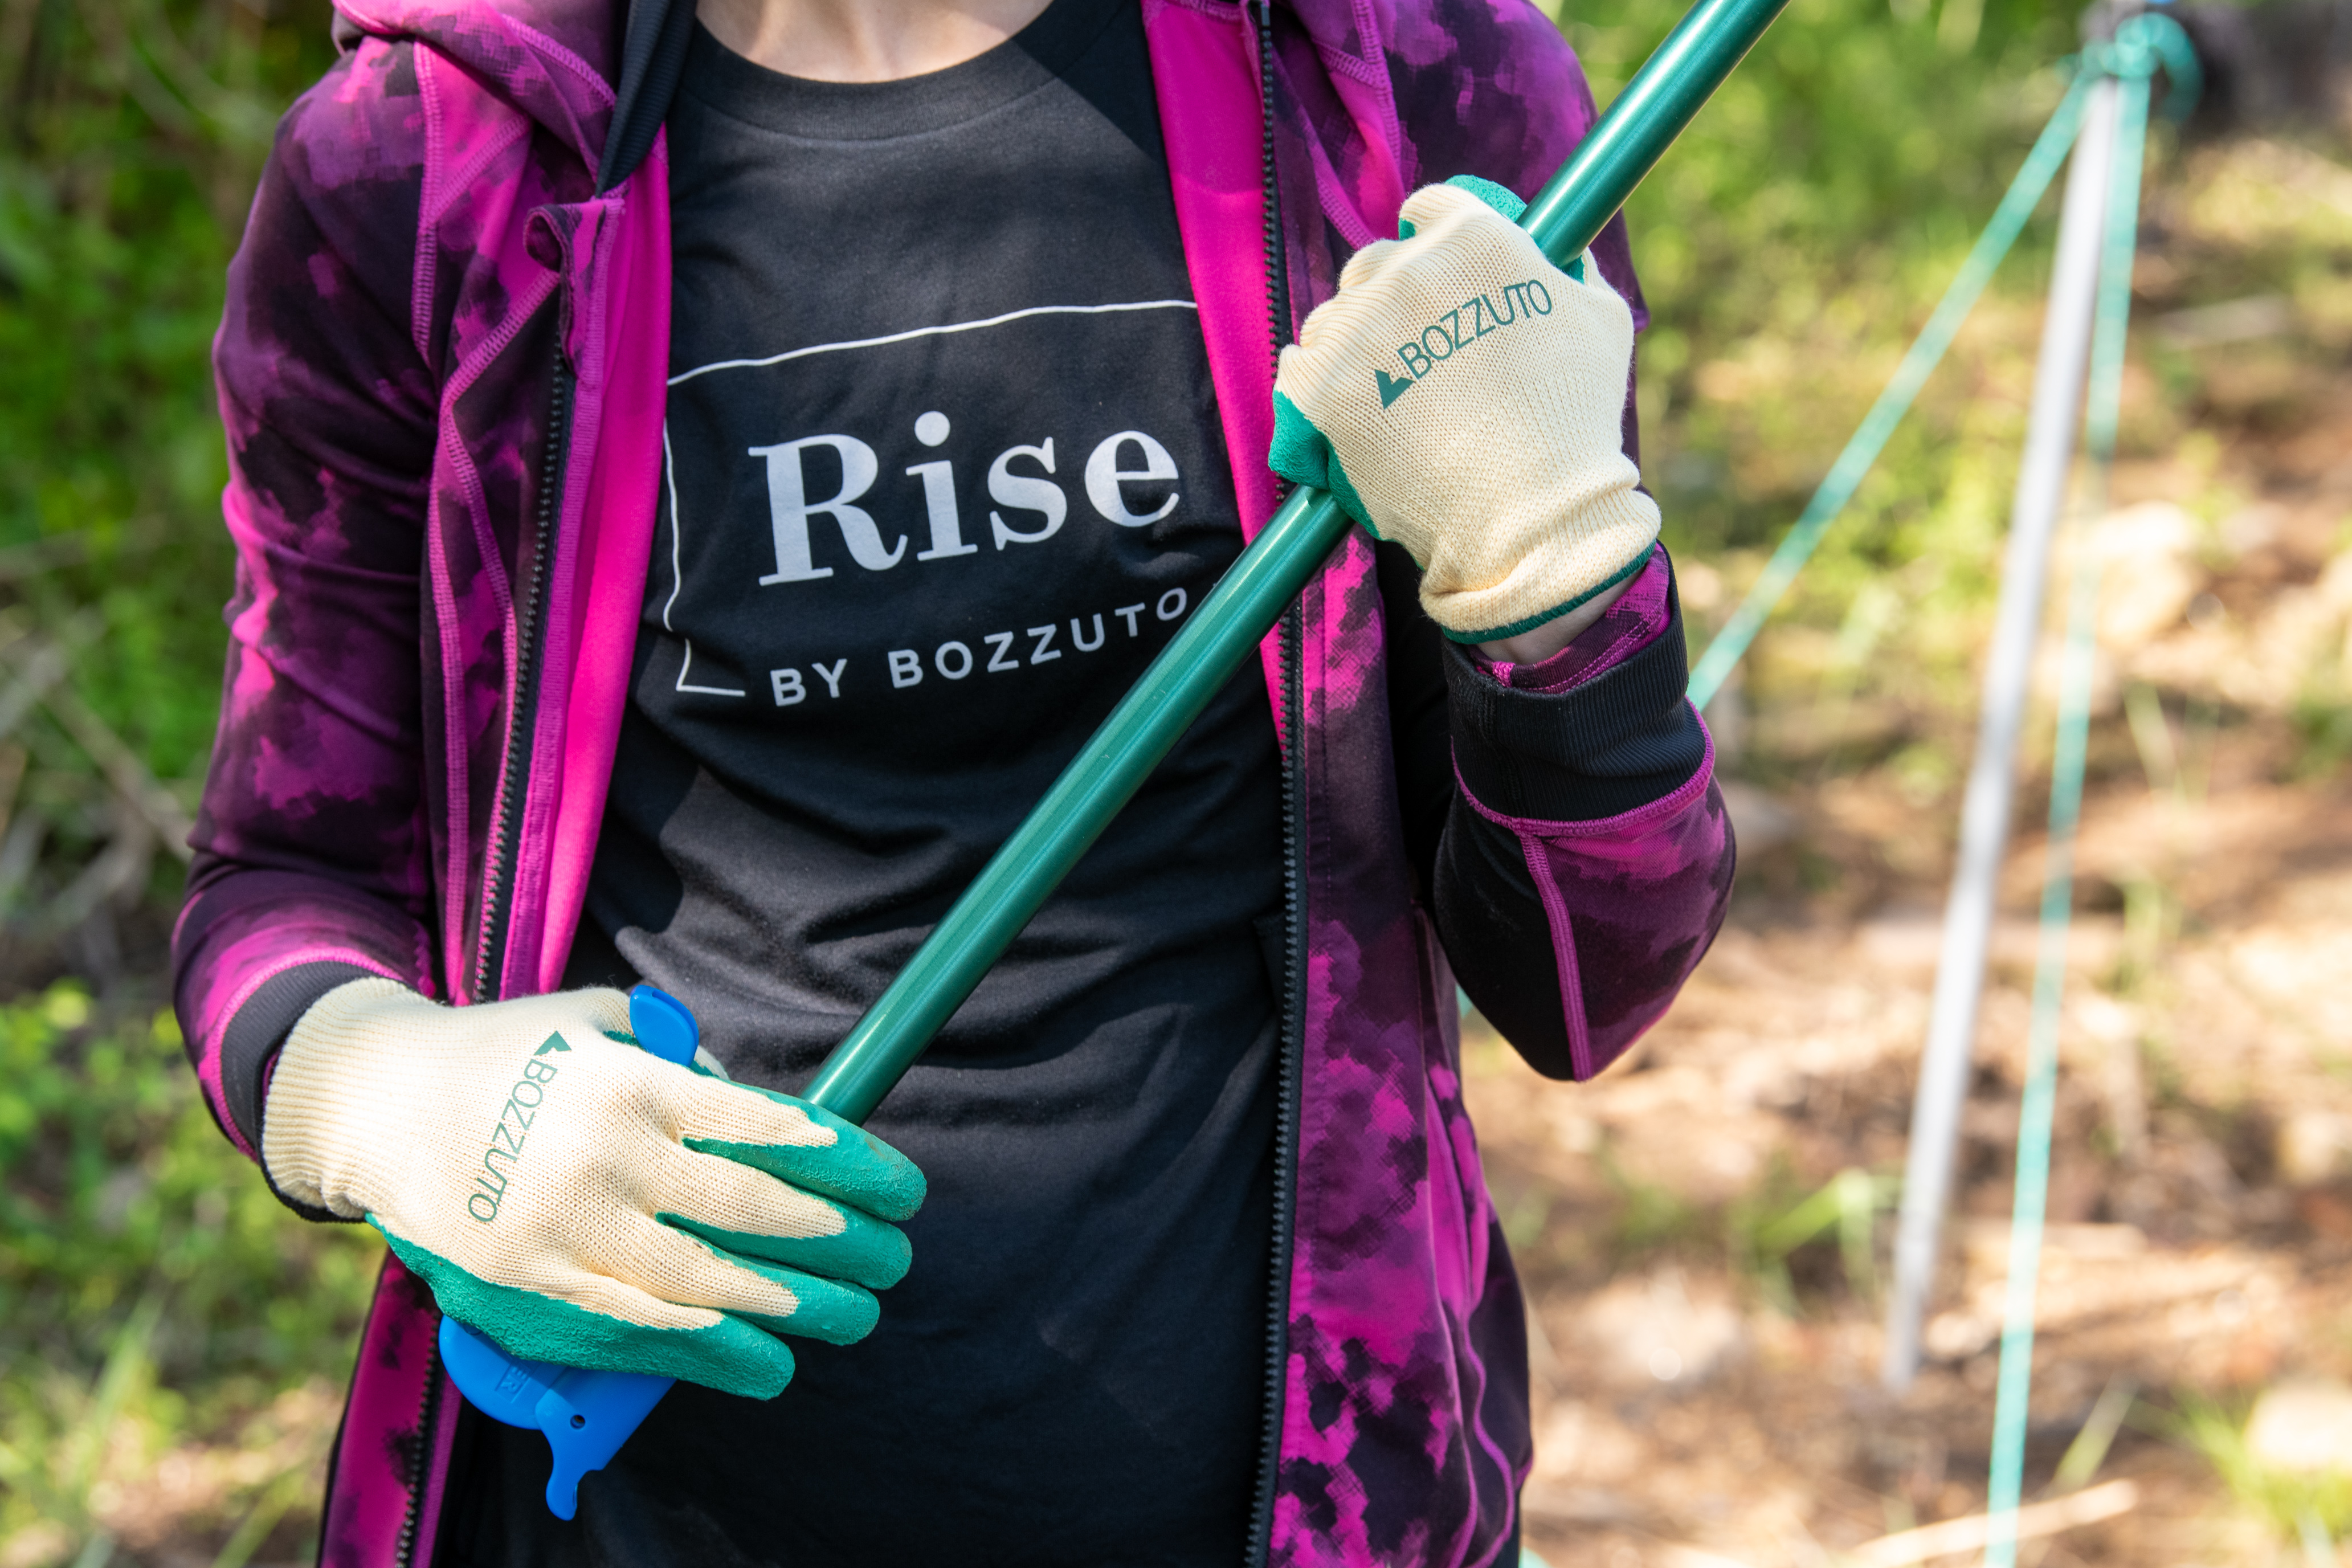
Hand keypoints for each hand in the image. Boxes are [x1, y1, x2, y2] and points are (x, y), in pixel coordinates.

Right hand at [261, 979, 924, 1398]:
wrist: (379, 1107)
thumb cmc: (510, 1058)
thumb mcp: (600, 1024)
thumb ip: (684, 1061)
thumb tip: (763, 1112)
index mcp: (634, 1086)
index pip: (769, 1131)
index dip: (849, 1165)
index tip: (902, 1188)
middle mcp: (606, 1160)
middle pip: (754, 1212)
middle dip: (843, 1241)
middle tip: (896, 1256)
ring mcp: (568, 1235)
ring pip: (709, 1286)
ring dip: (797, 1308)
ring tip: (858, 1315)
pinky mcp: (534, 1294)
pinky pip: (641, 1336)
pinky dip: (716, 1355)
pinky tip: (771, 1362)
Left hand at [1269, 177, 1659, 644]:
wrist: (1529, 511)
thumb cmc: (1574, 419)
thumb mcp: (1602, 320)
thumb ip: (1572, 270)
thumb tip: (1558, 251)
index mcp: (1474, 239)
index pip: (1430, 208)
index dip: (1431, 239)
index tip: (1434, 273)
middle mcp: (1407, 270)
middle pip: (1374, 263)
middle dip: (1388, 296)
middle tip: (1414, 348)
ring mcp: (1359, 329)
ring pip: (1333, 317)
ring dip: (1351, 344)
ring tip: (1384, 392)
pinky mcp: (1321, 388)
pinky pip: (1297, 366)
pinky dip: (1312, 384)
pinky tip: (1341, 406)